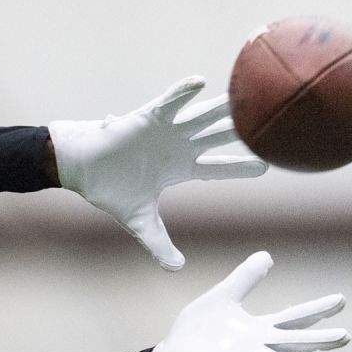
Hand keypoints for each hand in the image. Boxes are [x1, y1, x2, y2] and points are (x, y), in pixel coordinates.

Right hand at [50, 76, 266, 270]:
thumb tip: (176, 269)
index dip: (241, 168)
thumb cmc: (109, 189)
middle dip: (244, 131)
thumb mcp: (140, 222)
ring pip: (201, 116)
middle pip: (219, 137)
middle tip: (270, 121)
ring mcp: (165, 130)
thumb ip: (159, 243)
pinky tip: (200, 82)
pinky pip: (168, 103)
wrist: (81, 169)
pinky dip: (182, 93)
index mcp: (180, 169)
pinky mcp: (146, 118)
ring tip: (247, 94)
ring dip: (222, 107)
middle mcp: (178, 146)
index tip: (268, 167)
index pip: (218, 168)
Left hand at [145, 251, 349, 351]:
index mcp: (258, 330)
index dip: (316, 309)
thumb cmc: (199, 329)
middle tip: (346, 336)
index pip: (293, 318)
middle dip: (319, 342)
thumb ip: (245, 278)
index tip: (341, 299)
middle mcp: (257, 348)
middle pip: (293, 344)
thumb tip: (268, 255)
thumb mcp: (224, 296)